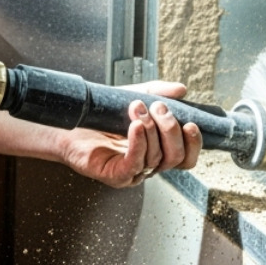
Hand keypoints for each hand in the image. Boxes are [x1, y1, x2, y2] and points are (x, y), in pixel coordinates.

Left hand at [57, 80, 201, 188]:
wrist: (71, 123)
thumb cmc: (102, 115)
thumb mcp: (133, 96)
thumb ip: (157, 92)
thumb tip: (181, 90)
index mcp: (158, 150)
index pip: (186, 156)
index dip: (194, 143)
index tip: (190, 123)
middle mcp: (148, 163)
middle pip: (176, 158)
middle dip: (171, 131)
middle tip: (159, 108)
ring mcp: (133, 171)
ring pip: (156, 158)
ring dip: (150, 129)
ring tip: (137, 108)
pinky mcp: (115, 174)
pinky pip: (134, 164)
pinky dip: (138, 143)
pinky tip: (135, 126)